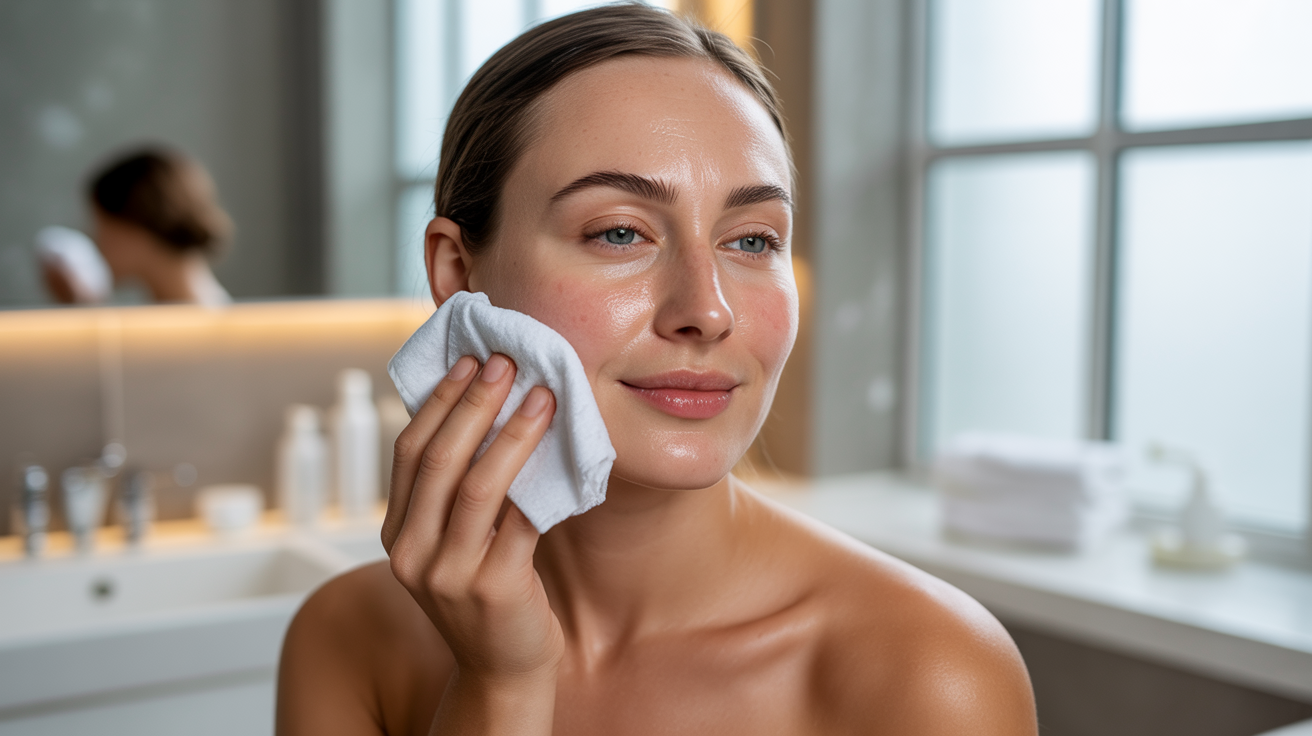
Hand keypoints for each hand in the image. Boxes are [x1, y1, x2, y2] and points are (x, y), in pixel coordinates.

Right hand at [382, 354, 563, 709]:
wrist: (505, 667)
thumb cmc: (486, 592)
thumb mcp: (452, 542)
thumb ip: (454, 492)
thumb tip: (484, 409)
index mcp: (396, 533)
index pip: (409, 451)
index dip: (439, 402)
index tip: (469, 361)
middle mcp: (411, 553)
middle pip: (439, 460)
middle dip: (474, 404)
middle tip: (506, 363)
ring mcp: (449, 574)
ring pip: (478, 486)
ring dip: (513, 433)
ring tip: (541, 395)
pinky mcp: (494, 588)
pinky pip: (520, 521)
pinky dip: (541, 481)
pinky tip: (561, 450)